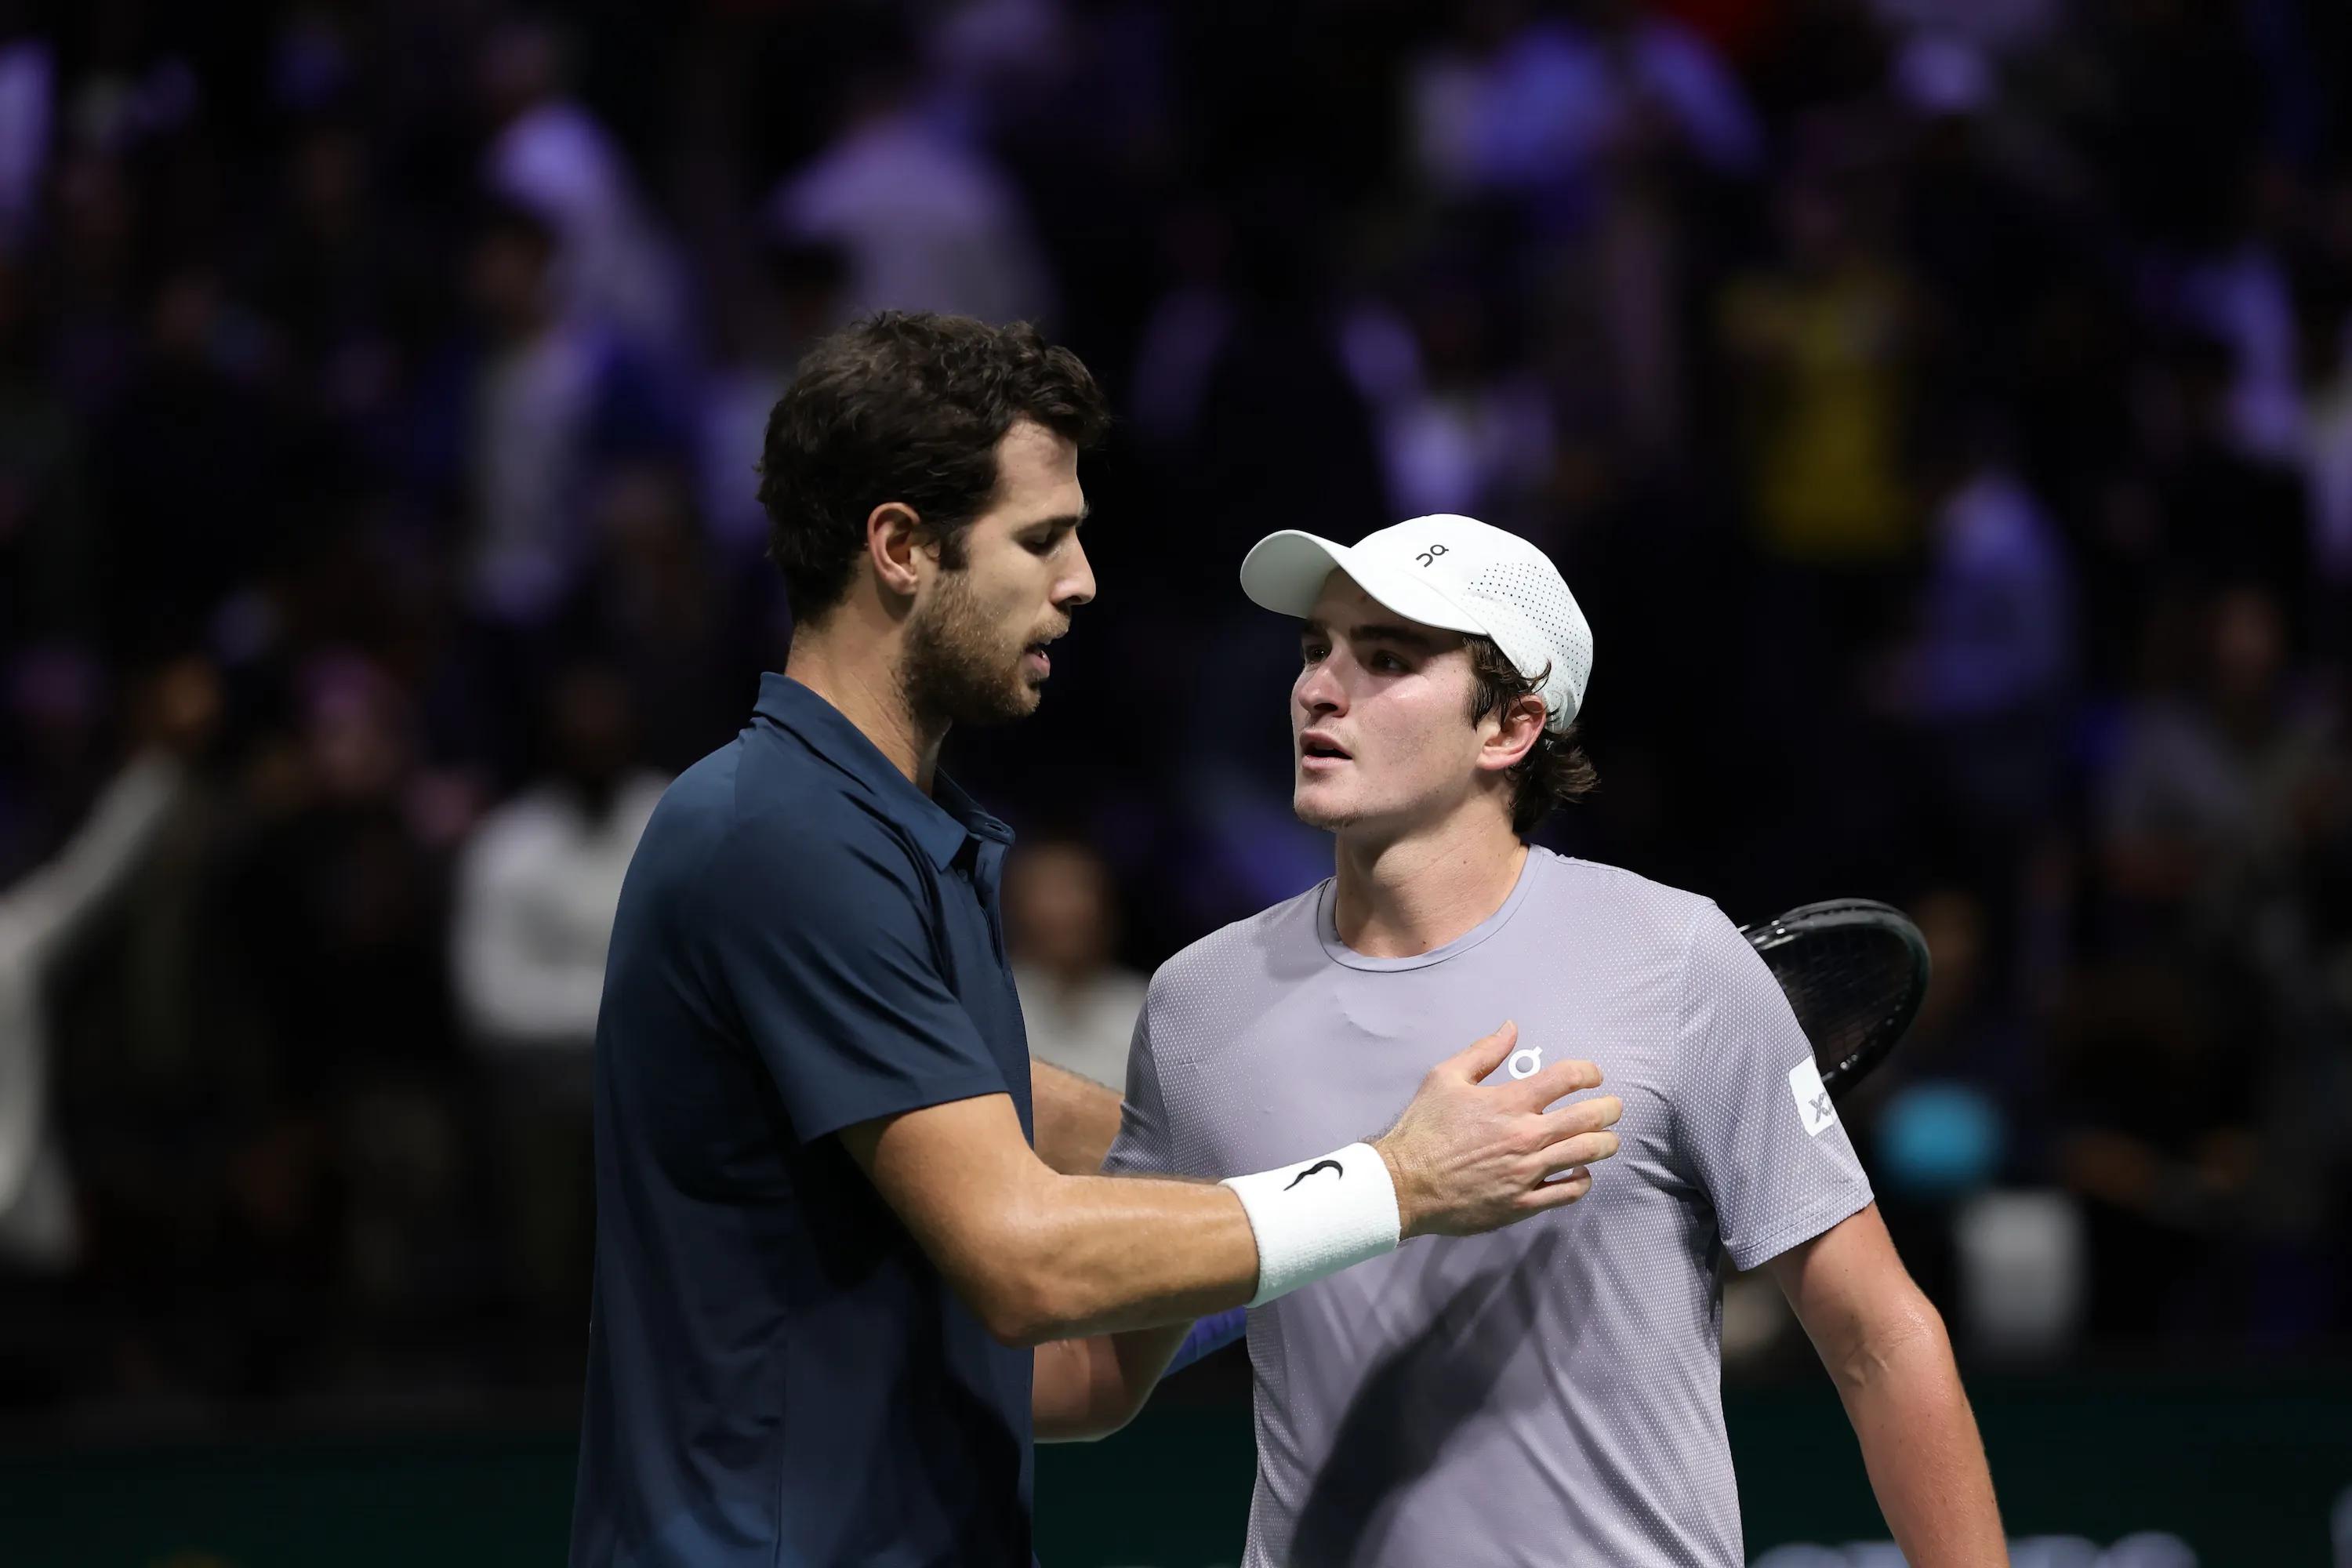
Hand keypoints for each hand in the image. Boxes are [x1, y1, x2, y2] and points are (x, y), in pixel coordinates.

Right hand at [1371, 1021, 1621, 1238]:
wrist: (1404, 1184)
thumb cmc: (1423, 1128)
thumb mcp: (1445, 1077)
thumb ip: (1483, 1052)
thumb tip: (1511, 1028)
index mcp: (1510, 1102)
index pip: (1566, 1078)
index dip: (1588, 1072)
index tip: (1593, 1075)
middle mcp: (1526, 1136)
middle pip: (1588, 1118)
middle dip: (1609, 1109)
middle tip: (1613, 1107)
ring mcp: (1528, 1173)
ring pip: (1586, 1154)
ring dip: (1605, 1143)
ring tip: (1608, 1139)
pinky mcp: (1523, 1203)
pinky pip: (1568, 1192)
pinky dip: (1582, 1180)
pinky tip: (1580, 1173)